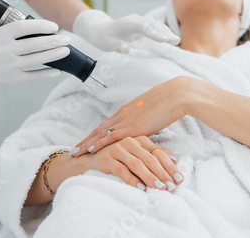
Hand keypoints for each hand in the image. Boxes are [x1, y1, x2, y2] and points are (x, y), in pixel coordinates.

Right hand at [0, 19, 71, 85]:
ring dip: (54, 55)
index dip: (42, 26)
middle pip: (35, 44)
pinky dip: (45, 73)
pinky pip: (31, 76)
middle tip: (67, 39)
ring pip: (36, 59)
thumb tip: (37, 33)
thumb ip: (10, 34)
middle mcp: (3, 50)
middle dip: (54, 41)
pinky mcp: (8, 79)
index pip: (24, 27)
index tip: (53, 26)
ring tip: (65, 51)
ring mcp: (6, 66)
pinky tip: (57, 70)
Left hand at [72, 10, 179, 52]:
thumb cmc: (104, 38)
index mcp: (126, 23)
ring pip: (155, 25)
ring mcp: (139, 21)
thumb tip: (127, 50)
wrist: (101, 30)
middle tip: (175, 41)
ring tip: (176, 41)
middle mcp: (135, 19)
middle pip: (152, 24)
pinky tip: (172, 39)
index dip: (153, 32)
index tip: (163, 40)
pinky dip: (163, 32)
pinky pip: (155, 27)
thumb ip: (117, 46)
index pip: (142, 26)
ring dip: (166, 32)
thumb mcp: (107, 44)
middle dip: (164, 32)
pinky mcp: (142, 25)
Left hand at [72, 77, 193, 156]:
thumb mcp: (152, 111)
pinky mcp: (132, 127)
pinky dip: (98, 144)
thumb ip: (146, 119)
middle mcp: (122, 115)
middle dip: (85, 141)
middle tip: (73, 150)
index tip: (85, 142)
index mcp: (127, 110)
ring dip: (86, 144)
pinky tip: (89, 150)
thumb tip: (146, 126)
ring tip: (74, 153)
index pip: (106, 125)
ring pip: (100, 134)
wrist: (176, 96)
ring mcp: (126, 120)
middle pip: (98, 130)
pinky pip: (111, 137)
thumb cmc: (169, 102)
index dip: (94, 134)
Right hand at [86, 136, 182, 191]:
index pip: (159, 154)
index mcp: (140, 139)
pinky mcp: (107, 158)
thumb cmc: (120, 157)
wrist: (92, 157)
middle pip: (150, 159)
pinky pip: (122, 170)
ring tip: (160, 188)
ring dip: (150, 178)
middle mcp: (130, 141)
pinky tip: (141, 188)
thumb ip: (155, 154)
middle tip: (172, 187)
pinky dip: (132, 180)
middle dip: (163, 174)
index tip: (180, 180)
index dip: (170, 167)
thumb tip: (173, 158)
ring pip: (138, 164)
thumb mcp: (139, 153)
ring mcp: (118, 148)